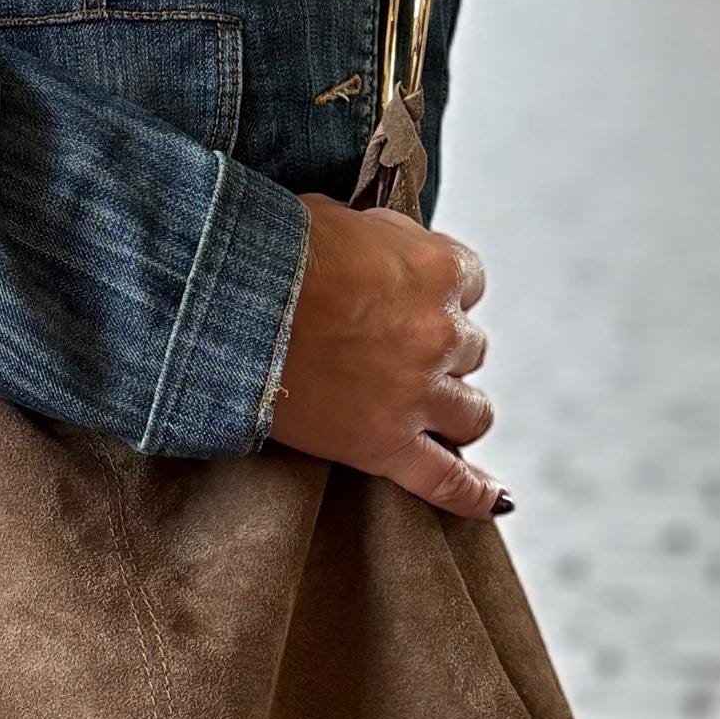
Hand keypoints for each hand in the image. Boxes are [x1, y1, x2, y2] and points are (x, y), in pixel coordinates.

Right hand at [268, 194, 506, 518]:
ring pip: (472, 413)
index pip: (469, 282)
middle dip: (439, 349)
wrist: (226, 302)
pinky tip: (493, 501)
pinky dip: (474, 494)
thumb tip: (384, 248)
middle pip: (470, 348)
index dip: (438, 293)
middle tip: (393, 351)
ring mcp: (416, 394)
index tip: (407, 298)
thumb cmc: (271, 249)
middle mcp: (438, 332)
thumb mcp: (339, 217)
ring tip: (426, 412)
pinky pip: (446, 480)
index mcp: (436, 269)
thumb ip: (381, 238)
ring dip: (454, 409)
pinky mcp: (385, 445)